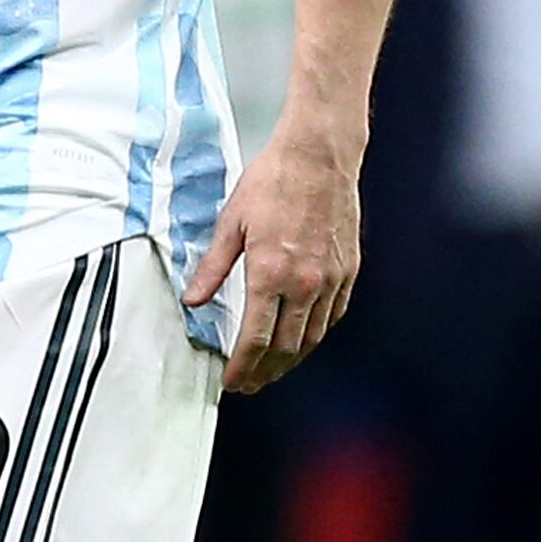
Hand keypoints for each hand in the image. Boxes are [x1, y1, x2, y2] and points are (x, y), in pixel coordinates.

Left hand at [187, 122, 361, 394]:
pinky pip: (332, 316)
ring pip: (312, 338)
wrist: (319, 156)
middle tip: (249, 385)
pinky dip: (315, 336)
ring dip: (290, 361)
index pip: (255, 340)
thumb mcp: (231, 223)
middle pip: (285, 348)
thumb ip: (213, 268)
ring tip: (272, 371)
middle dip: (264, 373)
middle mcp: (304, 284)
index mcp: (270, 274)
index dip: (241, 368)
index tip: (231, 382)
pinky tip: (302, 341)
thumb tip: (193, 301)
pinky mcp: (348, 271)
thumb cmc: (273, 182)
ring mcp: (330, 280)